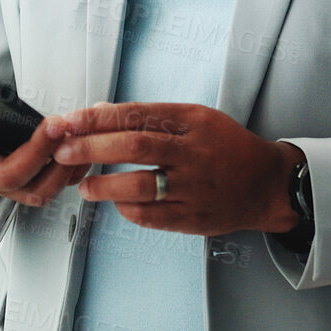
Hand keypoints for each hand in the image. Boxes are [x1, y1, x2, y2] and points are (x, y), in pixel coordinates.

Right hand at [0, 87, 88, 206]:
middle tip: (56, 123)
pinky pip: (56, 184)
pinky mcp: (31, 185)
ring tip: (75, 133)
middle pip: (10, 173)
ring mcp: (8, 184)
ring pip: (37, 189)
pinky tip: (85, 138)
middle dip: (36, 150)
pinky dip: (75, 166)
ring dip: (61, 165)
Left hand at [51, 101, 302, 236]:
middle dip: (92, 148)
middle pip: (135, 146)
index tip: (70, 121)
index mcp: (194, 121)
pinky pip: (150, 216)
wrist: (266, 184)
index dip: (99, 118)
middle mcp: (194, 152)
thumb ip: (149, 116)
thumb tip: (98, 112)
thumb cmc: (225, 146)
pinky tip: (116, 203)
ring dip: (104, 186)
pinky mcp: (193, 218)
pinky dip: (127, 209)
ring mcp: (194, 187)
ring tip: (84, 186)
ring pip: (140, 186)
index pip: (138, 114)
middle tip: (63, 151)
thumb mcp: (195, 118)